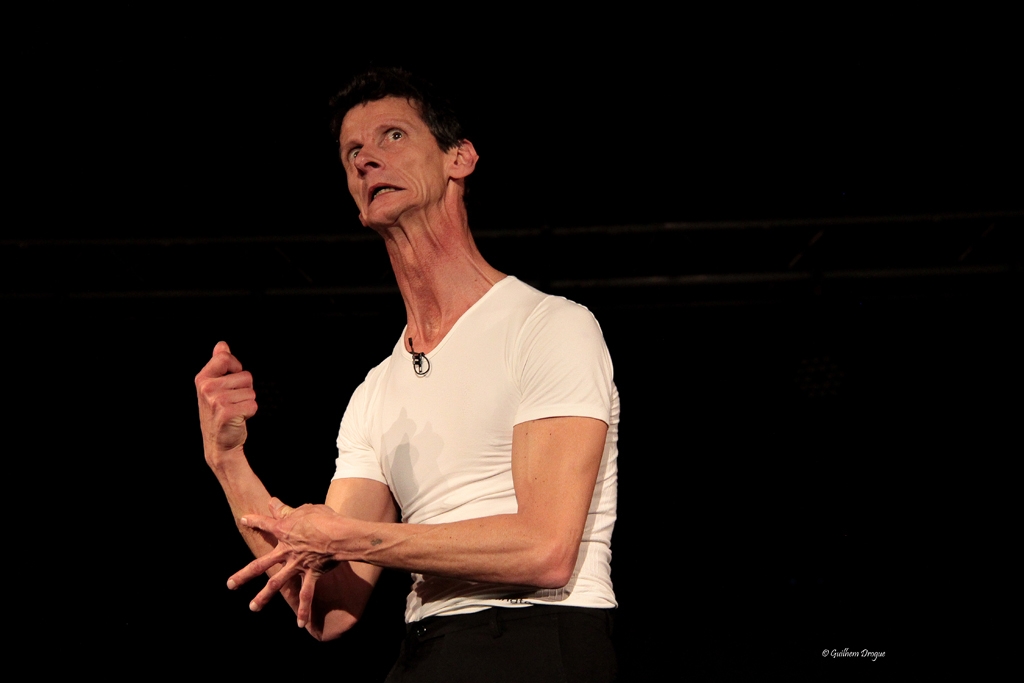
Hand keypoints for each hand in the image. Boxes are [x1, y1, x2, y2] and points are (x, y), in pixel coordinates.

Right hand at [195, 341, 256, 455]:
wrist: (219, 444)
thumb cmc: (218, 413)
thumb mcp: (213, 387)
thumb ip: (218, 364)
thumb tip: (222, 344)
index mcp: (203, 379)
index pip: (225, 357)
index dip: (236, 367)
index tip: (232, 379)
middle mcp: (207, 388)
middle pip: (246, 376)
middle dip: (244, 389)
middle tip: (232, 402)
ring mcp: (216, 401)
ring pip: (251, 392)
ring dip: (247, 402)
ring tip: (234, 410)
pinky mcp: (227, 413)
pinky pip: (253, 405)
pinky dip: (250, 413)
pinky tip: (238, 419)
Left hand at [228, 497, 343, 628]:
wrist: (340, 536)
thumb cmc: (325, 519)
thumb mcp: (305, 509)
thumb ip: (287, 509)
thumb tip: (272, 502)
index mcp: (284, 531)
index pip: (265, 524)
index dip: (254, 521)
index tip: (243, 519)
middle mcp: (286, 551)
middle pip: (260, 564)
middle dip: (244, 575)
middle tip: (230, 584)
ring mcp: (296, 565)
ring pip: (276, 584)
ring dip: (263, 597)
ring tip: (252, 608)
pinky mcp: (310, 574)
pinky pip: (306, 595)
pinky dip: (304, 610)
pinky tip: (301, 624)